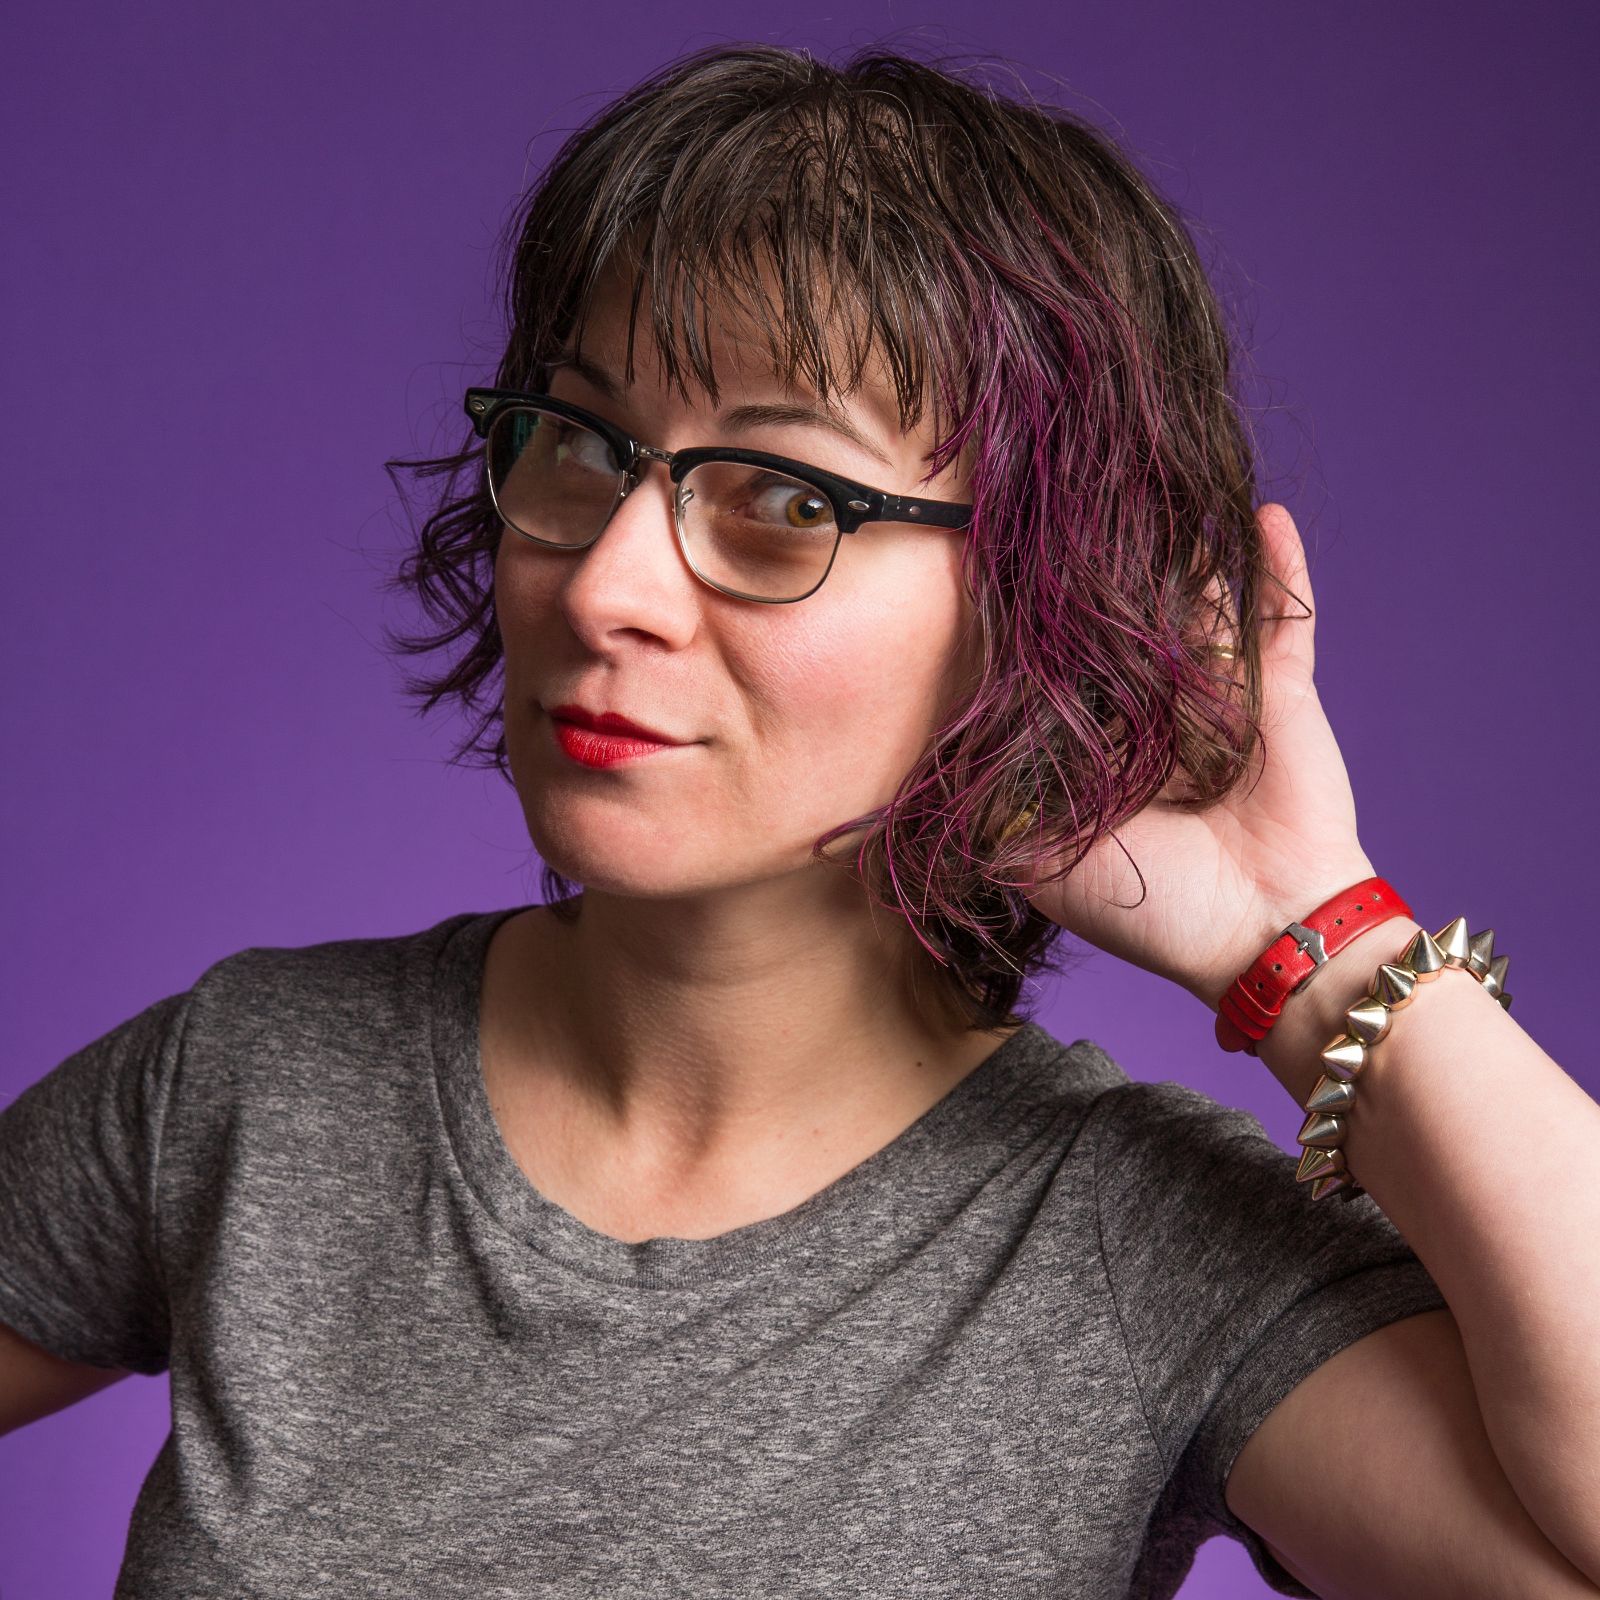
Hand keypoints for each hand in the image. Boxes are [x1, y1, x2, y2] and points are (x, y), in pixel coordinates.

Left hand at [1018, 503, 1377, 1010]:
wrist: (1268, 933)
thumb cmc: (1154, 909)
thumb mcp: (1045, 867)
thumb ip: (995, 813)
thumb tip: (941, 756)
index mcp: (1097, 750)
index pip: (1057, 672)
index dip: (1029, 629)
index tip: (990, 567)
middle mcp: (1153, 715)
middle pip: (1123, 627)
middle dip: (1101, 573)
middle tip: (1068, 506)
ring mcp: (1219, 697)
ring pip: (1196, 608)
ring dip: (1181, 553)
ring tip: (1149, 490)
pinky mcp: (1281, 692)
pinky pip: (1285, 620)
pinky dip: (1280, 569)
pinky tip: (1261, 514)